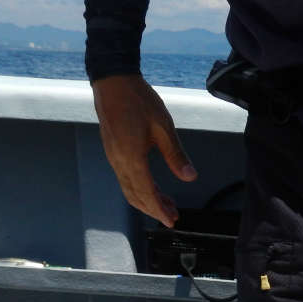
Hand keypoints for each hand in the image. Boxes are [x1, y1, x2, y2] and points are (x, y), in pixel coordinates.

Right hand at [91, 74, 197, 226]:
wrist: (113, 81)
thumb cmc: (138, 100)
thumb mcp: (163, 127)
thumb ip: (176, 155)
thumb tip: (190, 177)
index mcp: (132, 157)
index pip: (147, 192)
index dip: (159, 209)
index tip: (171, 220)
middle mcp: (119, 162)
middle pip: (136, 196)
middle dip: (154, 209)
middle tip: (173, 216)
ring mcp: (114, 158)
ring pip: (130, 189)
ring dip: (147, 201)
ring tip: (167, 204)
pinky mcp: (114, 152)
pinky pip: (126, 178)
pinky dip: (140, 188)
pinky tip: (154, 188)